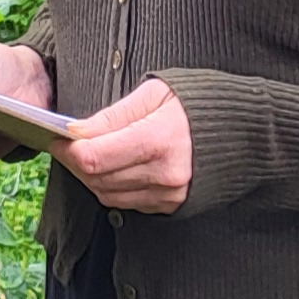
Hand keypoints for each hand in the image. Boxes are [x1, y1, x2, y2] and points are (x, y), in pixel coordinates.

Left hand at [58, 77, 191, 213]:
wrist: (242, 131)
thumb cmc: (197, 104)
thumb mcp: (154, 94)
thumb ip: (112, 116)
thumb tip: (76, 131)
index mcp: (158, 140)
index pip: (94, 157)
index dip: (68, 150)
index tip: (57, 138)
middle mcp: (164, 174)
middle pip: (96, 178)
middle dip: (75, 162)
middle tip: (68, 144)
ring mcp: (169, 194)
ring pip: (107, 194)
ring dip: (91, 176)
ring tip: (91, 154)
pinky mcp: (171, 204)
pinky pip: (126, 202)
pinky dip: (112, 187)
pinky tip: (115, 167)